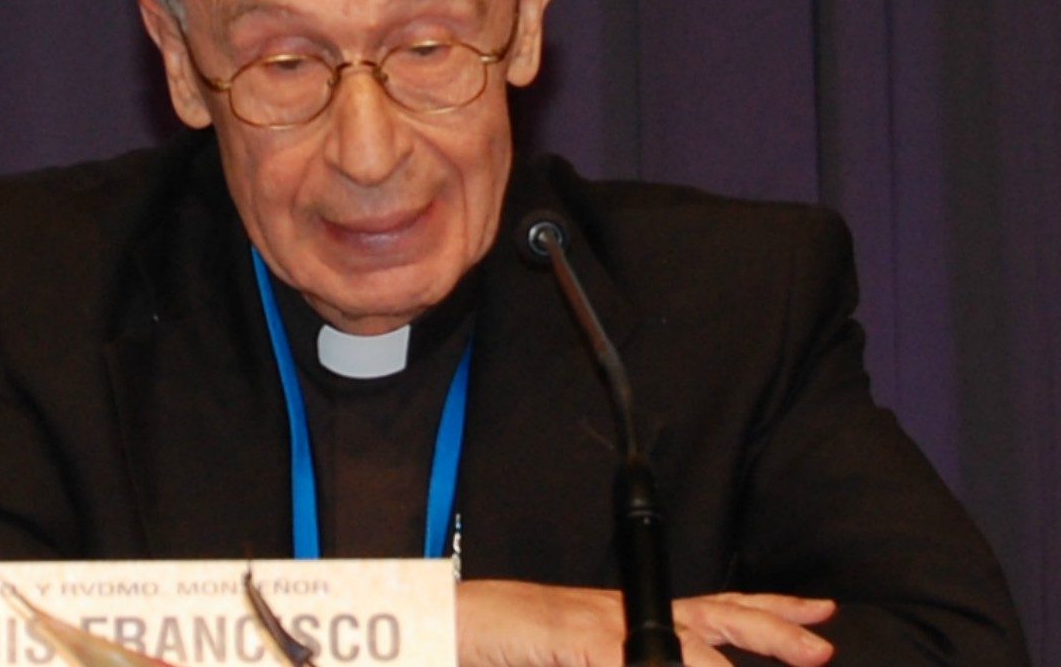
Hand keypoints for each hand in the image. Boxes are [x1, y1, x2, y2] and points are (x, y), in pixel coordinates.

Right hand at [456, 579, 835, 665]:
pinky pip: (640, 659)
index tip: (813, 624)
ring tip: (792, 654)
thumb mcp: (581, 658)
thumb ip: (615, 655)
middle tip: (821, 644)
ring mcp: (602, 624)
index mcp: (629, 618)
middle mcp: (624, 613)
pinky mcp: (578, 638)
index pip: (710, 612)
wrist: (450, 623)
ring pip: (688, 642)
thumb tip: (669, 660)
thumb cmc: (512, 645)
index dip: (764, 615)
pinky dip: (672, 666)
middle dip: (772, 628)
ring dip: (729, 660)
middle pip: (714, 613)